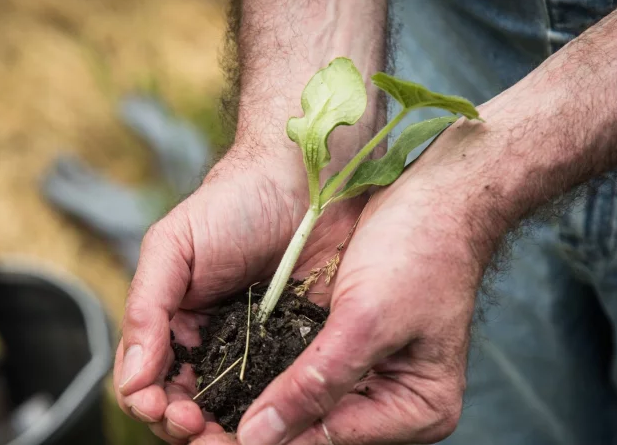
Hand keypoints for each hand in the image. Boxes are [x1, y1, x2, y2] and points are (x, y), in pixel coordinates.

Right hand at [113, 149, 363, 443]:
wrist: (303, 179)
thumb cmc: (233, 204)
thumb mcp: (172, 247)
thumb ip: (145, 308)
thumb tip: (131, 379)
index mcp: (177, 324)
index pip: (152, 382)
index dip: (152, 404)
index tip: (164, 409)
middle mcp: (216, 344)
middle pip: (191, 406)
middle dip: (184, 427)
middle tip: (196, 427)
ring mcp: (260, 350)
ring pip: (236, 410)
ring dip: (225, 431)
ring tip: (228, 434)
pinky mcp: (304, 348)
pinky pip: (285, 392)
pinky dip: (273, 414)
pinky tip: (272, 420)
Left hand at [208, 118, 506, 444]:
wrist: (434, 197)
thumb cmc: (419, 250)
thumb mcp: (367, 319)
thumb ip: (315, 383)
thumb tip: (256, 438)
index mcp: (416, 409)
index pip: (327, 442)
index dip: (267, 441)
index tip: (200, 433)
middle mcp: (390, 403)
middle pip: (309, 432)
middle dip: (248, 429)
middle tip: (181, 420)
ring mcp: (367, 376)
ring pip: (295, 409)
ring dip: (244, 407)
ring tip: (185, 406)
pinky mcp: (343, 349)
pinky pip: (295, 375)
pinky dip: (257, 377)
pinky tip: (212, 377)